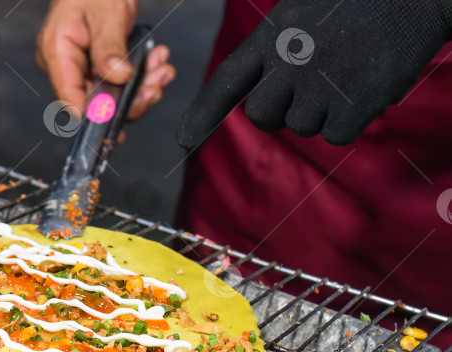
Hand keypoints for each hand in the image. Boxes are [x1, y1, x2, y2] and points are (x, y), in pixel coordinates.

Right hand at [37, 0, 175, 120]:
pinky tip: (156, 64)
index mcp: (57, 52)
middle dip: (131, 98)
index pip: (70, 96)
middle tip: (156, 83)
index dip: (95, 114)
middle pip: (96, 103)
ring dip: (142, 88)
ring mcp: (84, 69)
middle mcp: (68, 67)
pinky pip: (121, 85)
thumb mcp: (106, 13)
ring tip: (161, 68)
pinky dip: (143, 78)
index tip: (121, 113)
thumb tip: (118, 77)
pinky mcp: (100, 69)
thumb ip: (109, 46)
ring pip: (113, 97)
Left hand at [177, 0, 451, 146]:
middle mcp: (290, 62)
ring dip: (320, 112)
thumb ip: (273, 51)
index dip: (203, 113)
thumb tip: (255, 94)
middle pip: (262, 116)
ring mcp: (321, 85)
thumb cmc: (356, 5)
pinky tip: (364, 87)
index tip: (184, 139)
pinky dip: (348, 120)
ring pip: (301, 127)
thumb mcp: (300, 13)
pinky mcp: (353, 107)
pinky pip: (333, 135)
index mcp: (274, 35)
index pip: (226, 81)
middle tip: (309, 87)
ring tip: (346, 73)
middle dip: (279, 112)